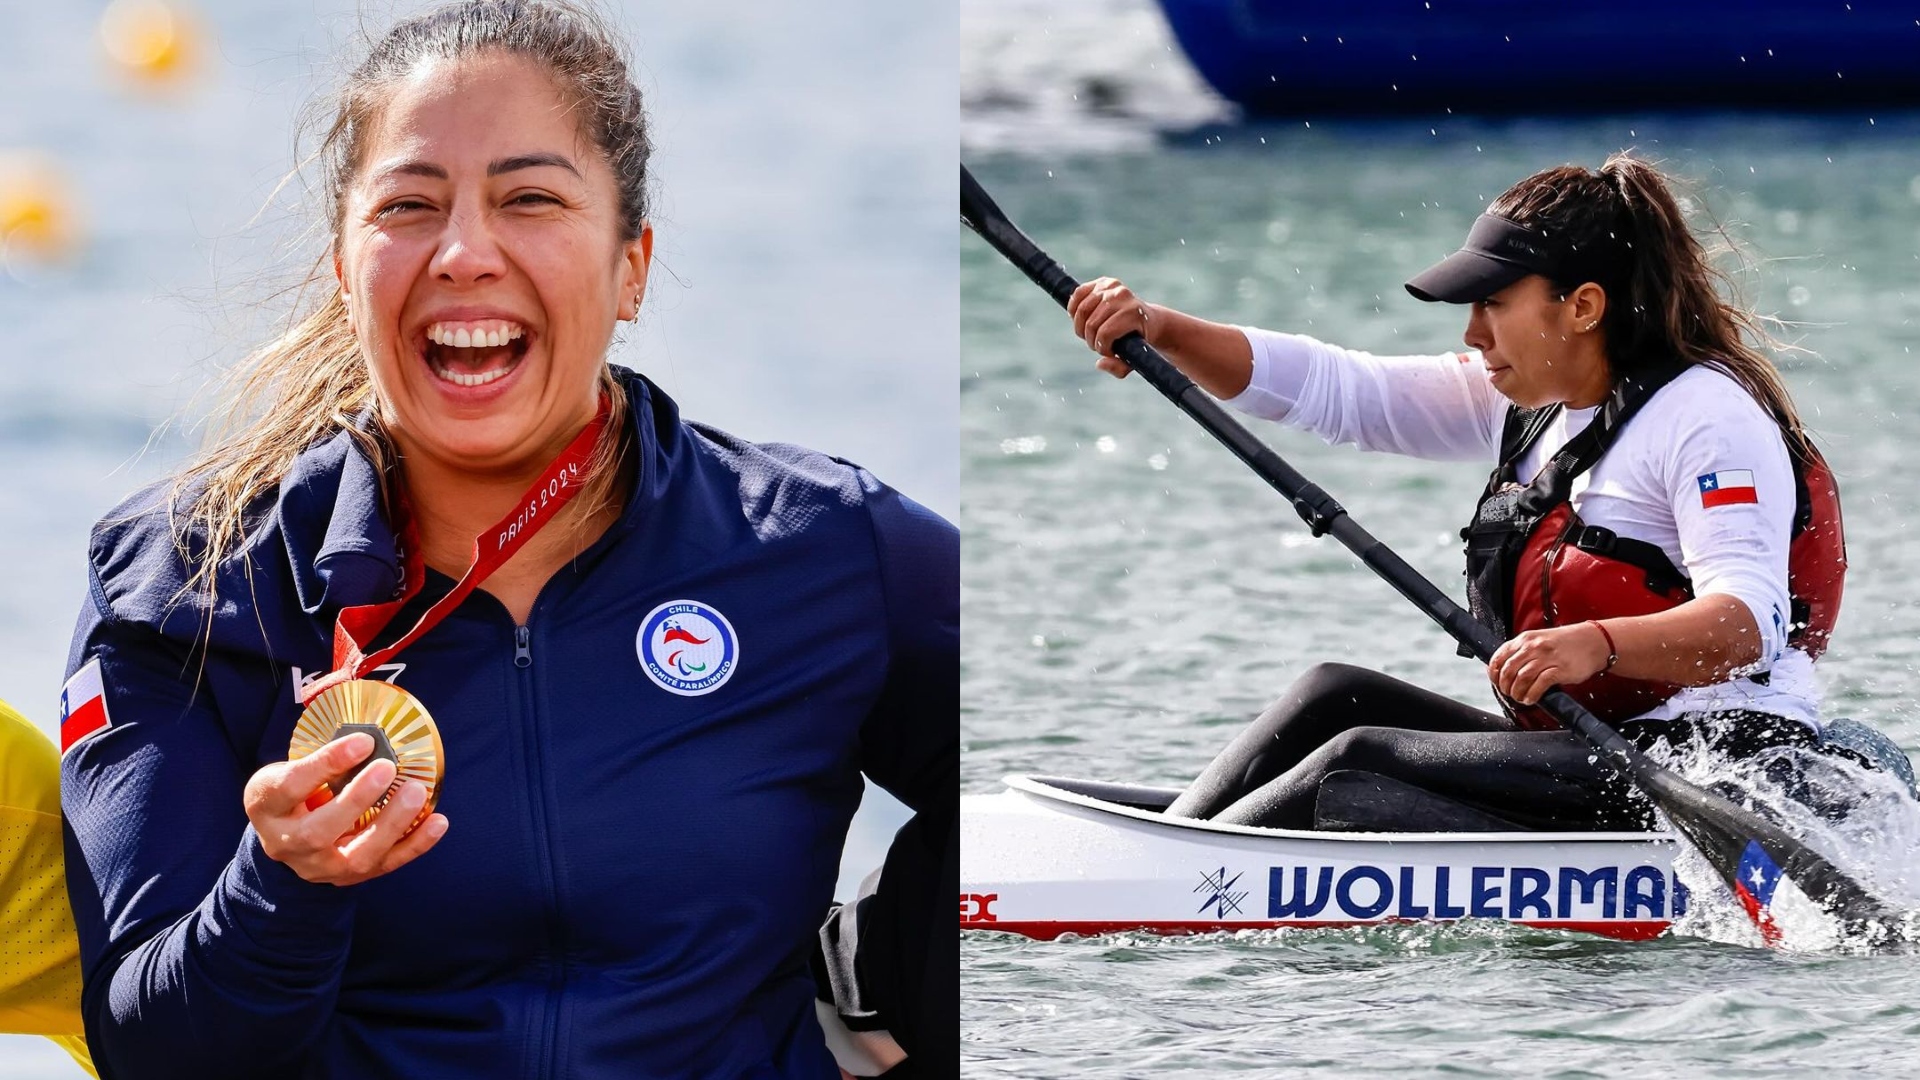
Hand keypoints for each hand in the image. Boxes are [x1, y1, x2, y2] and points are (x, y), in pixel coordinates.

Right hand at [244, 732, 447, 885]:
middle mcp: (287, 843)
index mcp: (266, 806)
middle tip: (387, 768)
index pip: (291, 786)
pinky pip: (386, 865)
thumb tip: (368, 730)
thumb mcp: (289, 767)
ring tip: (415, 793)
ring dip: (391, 825)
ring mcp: (319, 867)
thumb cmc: (294, 791)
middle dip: (356, 799)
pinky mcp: (350, 877)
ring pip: (356, 857)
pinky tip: (438, 822)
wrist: (286, 835)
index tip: (363, 741)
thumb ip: (321, 754)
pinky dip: (415, 845)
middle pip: (318, 831)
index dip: (326, 763)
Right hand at [1067, 277, 1156, 378]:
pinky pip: (1078, 293)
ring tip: (1090, 333)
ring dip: (1081, 327)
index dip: (1101, 347)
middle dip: (1090, 339)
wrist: (1148, 320)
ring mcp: (1112, 286)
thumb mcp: (1134, 360)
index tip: (1107, 351)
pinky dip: (1073, 308)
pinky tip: (1079, 318)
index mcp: (1133, 313)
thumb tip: (1099, 363)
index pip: (1105, 333)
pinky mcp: (1103, 282)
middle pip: (1091, 324)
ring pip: (1082, 311)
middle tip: (1097, 344)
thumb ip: (1119, 368)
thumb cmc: (1139, 342)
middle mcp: (1123, 295)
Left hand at [1487, 623, 1612, 705]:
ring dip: (1517, 692)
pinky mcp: (1560, 669)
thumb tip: (1503, 670)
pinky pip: (1539, 684)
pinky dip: (1532, 694)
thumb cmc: (1565, 644)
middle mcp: (1533, 646)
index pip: (1499, 657)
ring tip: (1519, 698)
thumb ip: (1522, 651)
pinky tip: (1530, 699)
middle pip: (1508, 670)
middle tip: (1508, 694)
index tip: (1496, 683)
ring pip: (1521, 678)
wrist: (1593, 641)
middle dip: (1504, 686)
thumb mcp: (1539, 640)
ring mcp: (1547, 657)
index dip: (1493, 674)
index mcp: (1525, 639)